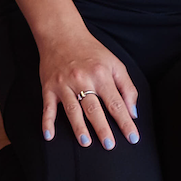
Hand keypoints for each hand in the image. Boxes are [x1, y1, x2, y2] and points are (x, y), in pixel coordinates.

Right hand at [38, 30, 139, 148]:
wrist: (62, 34)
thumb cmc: (91, 51)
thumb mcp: (115, 64)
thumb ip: (127, 87)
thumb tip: (133, 112)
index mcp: (101, 75)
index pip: (116, 103)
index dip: (125, 122)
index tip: (133, 138)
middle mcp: (82, 80)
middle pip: (94, 108)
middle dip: (103, 128)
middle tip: (110, 146)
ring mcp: (64, 84)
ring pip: (72, 109)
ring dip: (78, 127)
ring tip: (85, 142)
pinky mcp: (49, 87)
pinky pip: (47, 107)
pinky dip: (47, 122)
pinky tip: (49, 136)